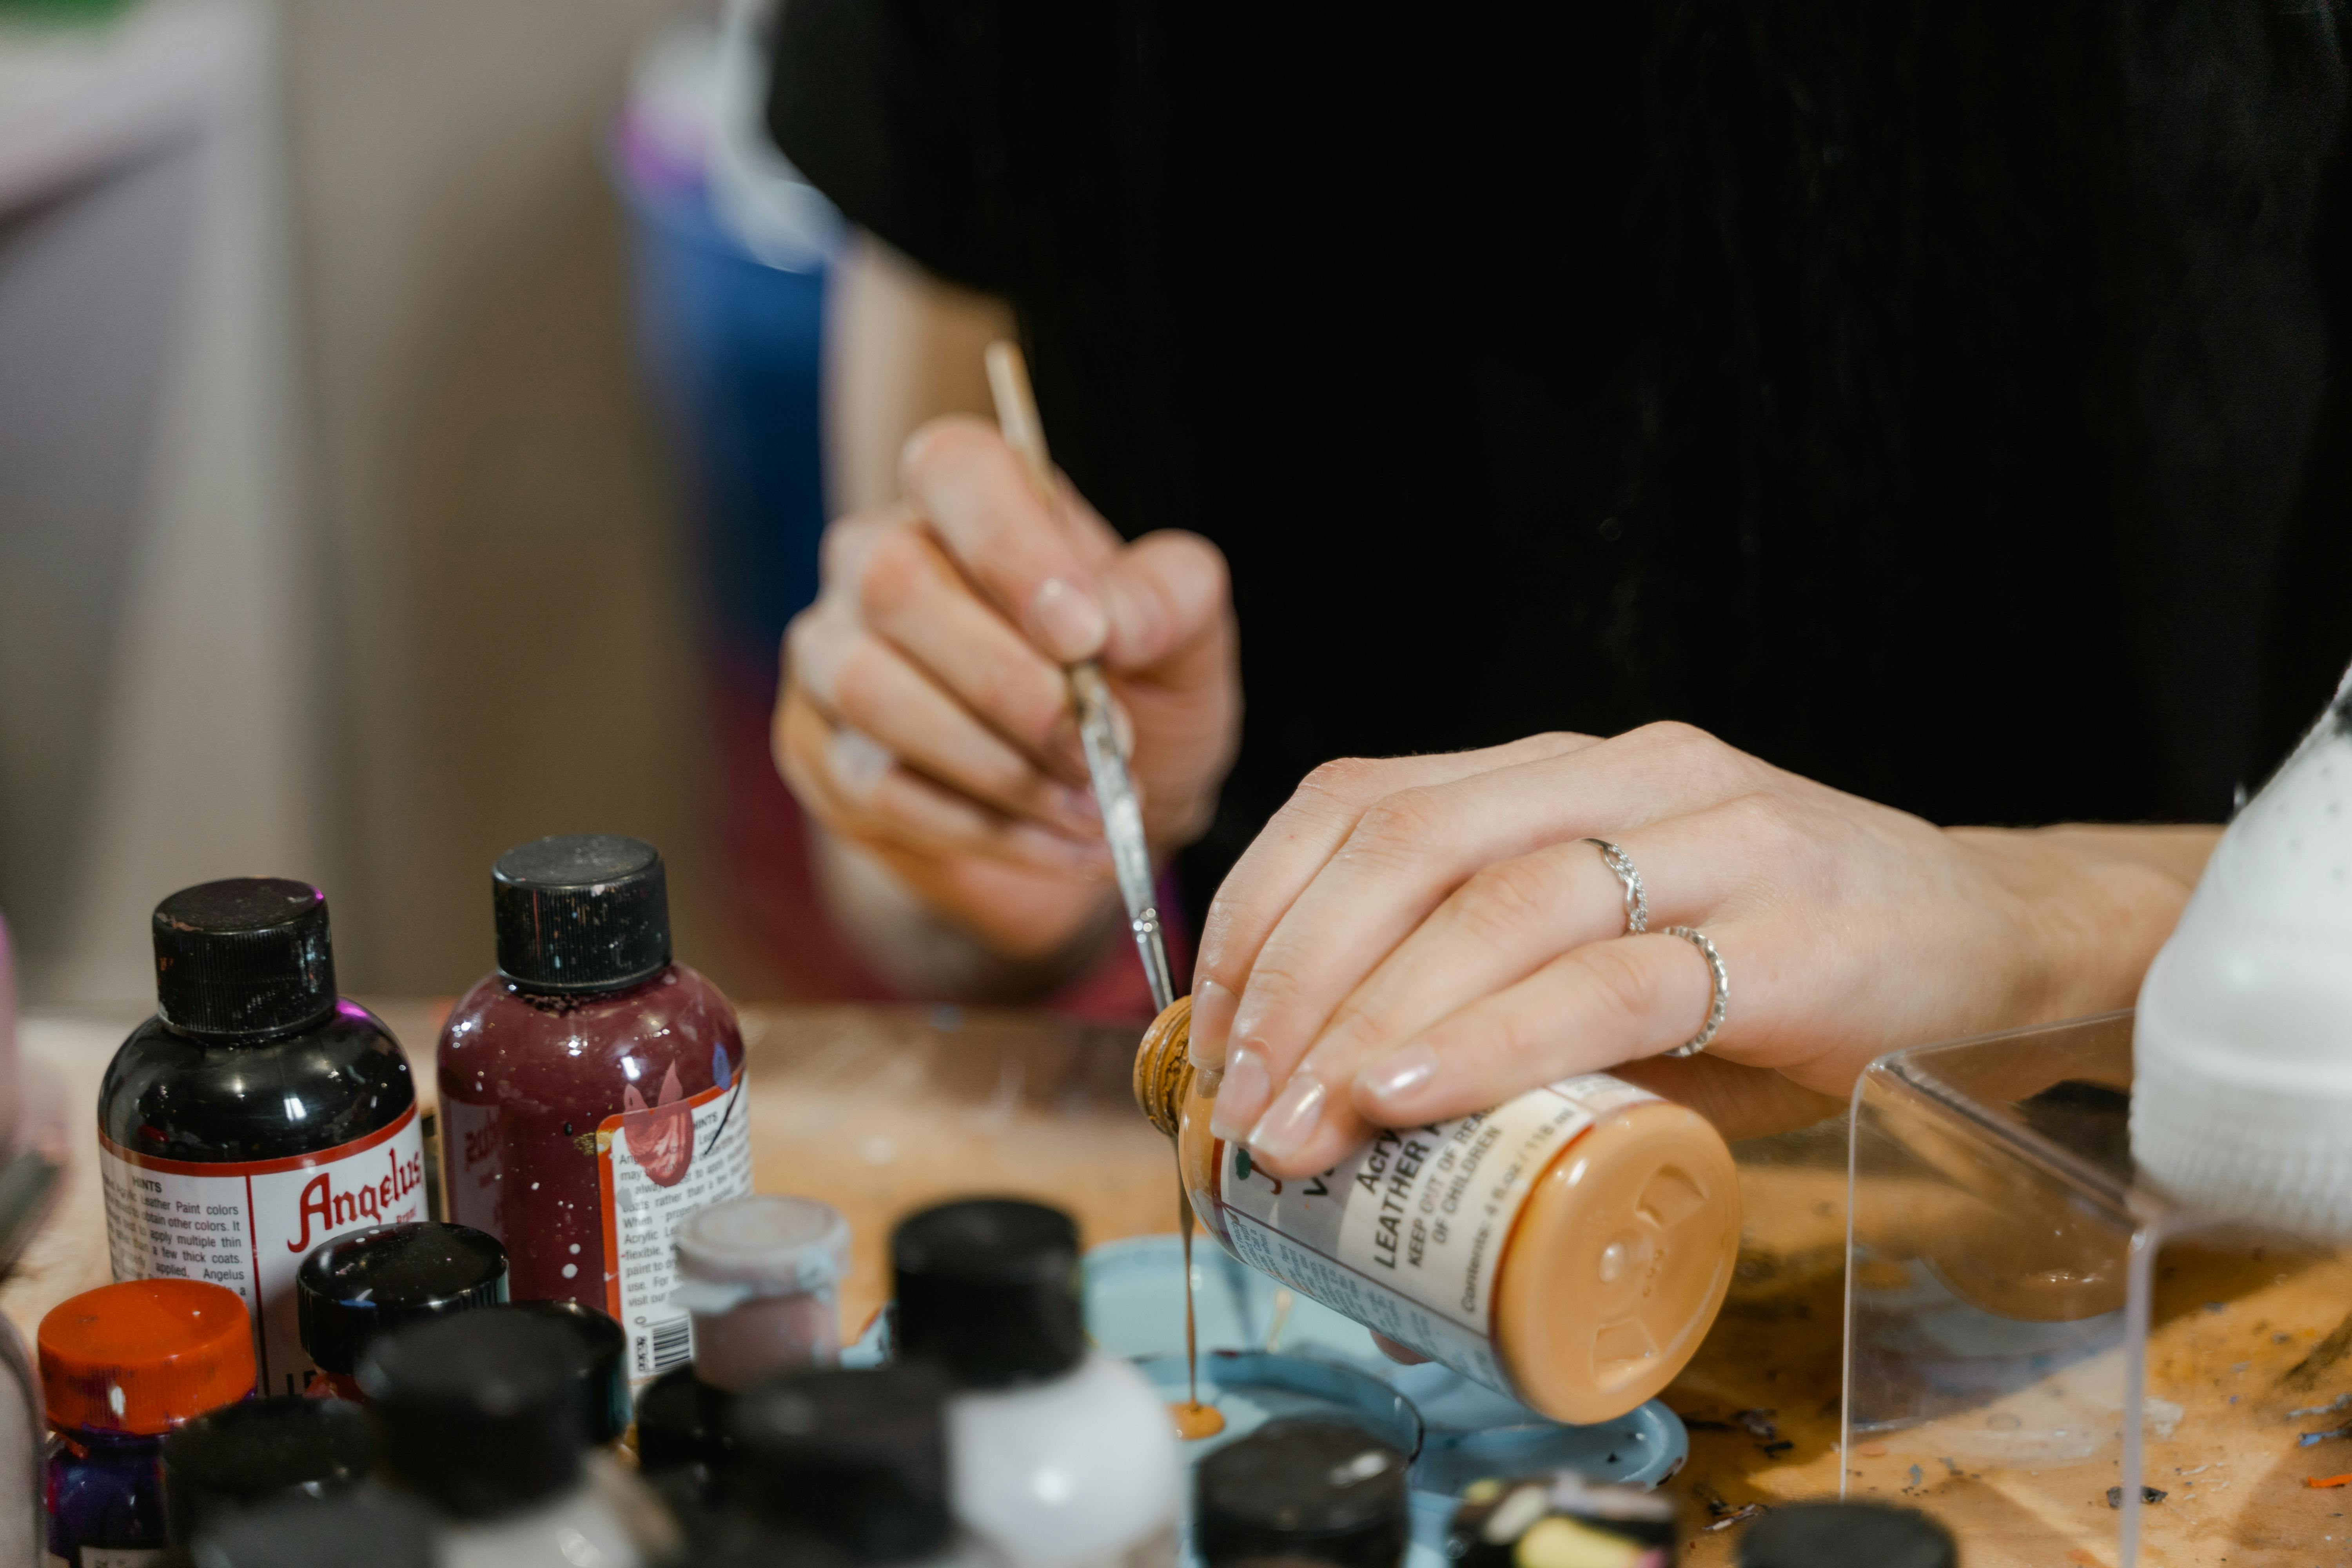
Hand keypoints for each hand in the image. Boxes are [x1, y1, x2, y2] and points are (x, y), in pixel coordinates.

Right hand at [775, 417, 1239, 961]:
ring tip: (1094, 805)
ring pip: (871, 691)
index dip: (1013, 550)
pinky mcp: (818, 752)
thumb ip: (1167, 601)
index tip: (1088, 636)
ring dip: (997, 765)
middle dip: (1009, 683)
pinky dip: (984, 828)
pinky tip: (1064, 845)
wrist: (1102, 798)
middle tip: (1101, 745)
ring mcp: (829, 654)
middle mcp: (874, 557)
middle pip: (896, 585)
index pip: (954, 470)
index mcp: (966, 497)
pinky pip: (876, 789)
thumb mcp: (1187, 638)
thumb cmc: (1138, 690)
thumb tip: (1112, 621)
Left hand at [1186, 722, 2215, 1175]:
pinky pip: (1613, 982)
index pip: (1364, 802)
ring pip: (1497, 907)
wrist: (2003, 944)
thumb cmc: (1787, 967)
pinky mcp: (1795, 936)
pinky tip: (1411, 1097)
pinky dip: (1492, 1041)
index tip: (1209, 1034)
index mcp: (1564, 769)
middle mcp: (1629, 775)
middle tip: (1234, 1102)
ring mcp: (1719, 844)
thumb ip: (1502, 990)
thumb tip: (1333, 1102)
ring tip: (1297, 1126)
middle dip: (1294, 977)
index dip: (1265, 913)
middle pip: (1406, 845)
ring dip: (1370, 1023)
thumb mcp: (1621, 954)